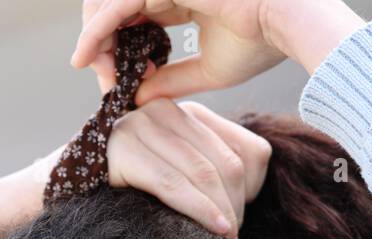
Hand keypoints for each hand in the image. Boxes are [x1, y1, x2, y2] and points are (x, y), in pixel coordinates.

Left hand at [73, 0, 288, 104]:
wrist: (288, 24)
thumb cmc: (261, 44)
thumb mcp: (207, 70)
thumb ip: (171, 81)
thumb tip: (137, 97)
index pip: (135, 20)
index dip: (118, 50)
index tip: (114, 82)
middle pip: (115, 10)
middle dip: (99, 44)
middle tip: (101, 79)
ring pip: (108, 5)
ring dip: (93, 39)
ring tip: (91, 71)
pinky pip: (116, 6)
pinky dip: (94, 32)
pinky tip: (83, 58)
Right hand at [106, 98, 270, 238]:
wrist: (65, 192)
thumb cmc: (128, 191)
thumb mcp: (176, 174)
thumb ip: (209, 172)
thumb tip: (249, 195)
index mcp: (188, 113)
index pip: (246, 150)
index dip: (253, 191)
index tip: (241, 222)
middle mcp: (166, 110)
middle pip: (226, 163)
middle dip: (236, 207)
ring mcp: (141, 125)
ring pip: (204, 174)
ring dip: (222, 214)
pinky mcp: (123, 150)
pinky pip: (173, 185)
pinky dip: (199, 210)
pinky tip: (215, 230)